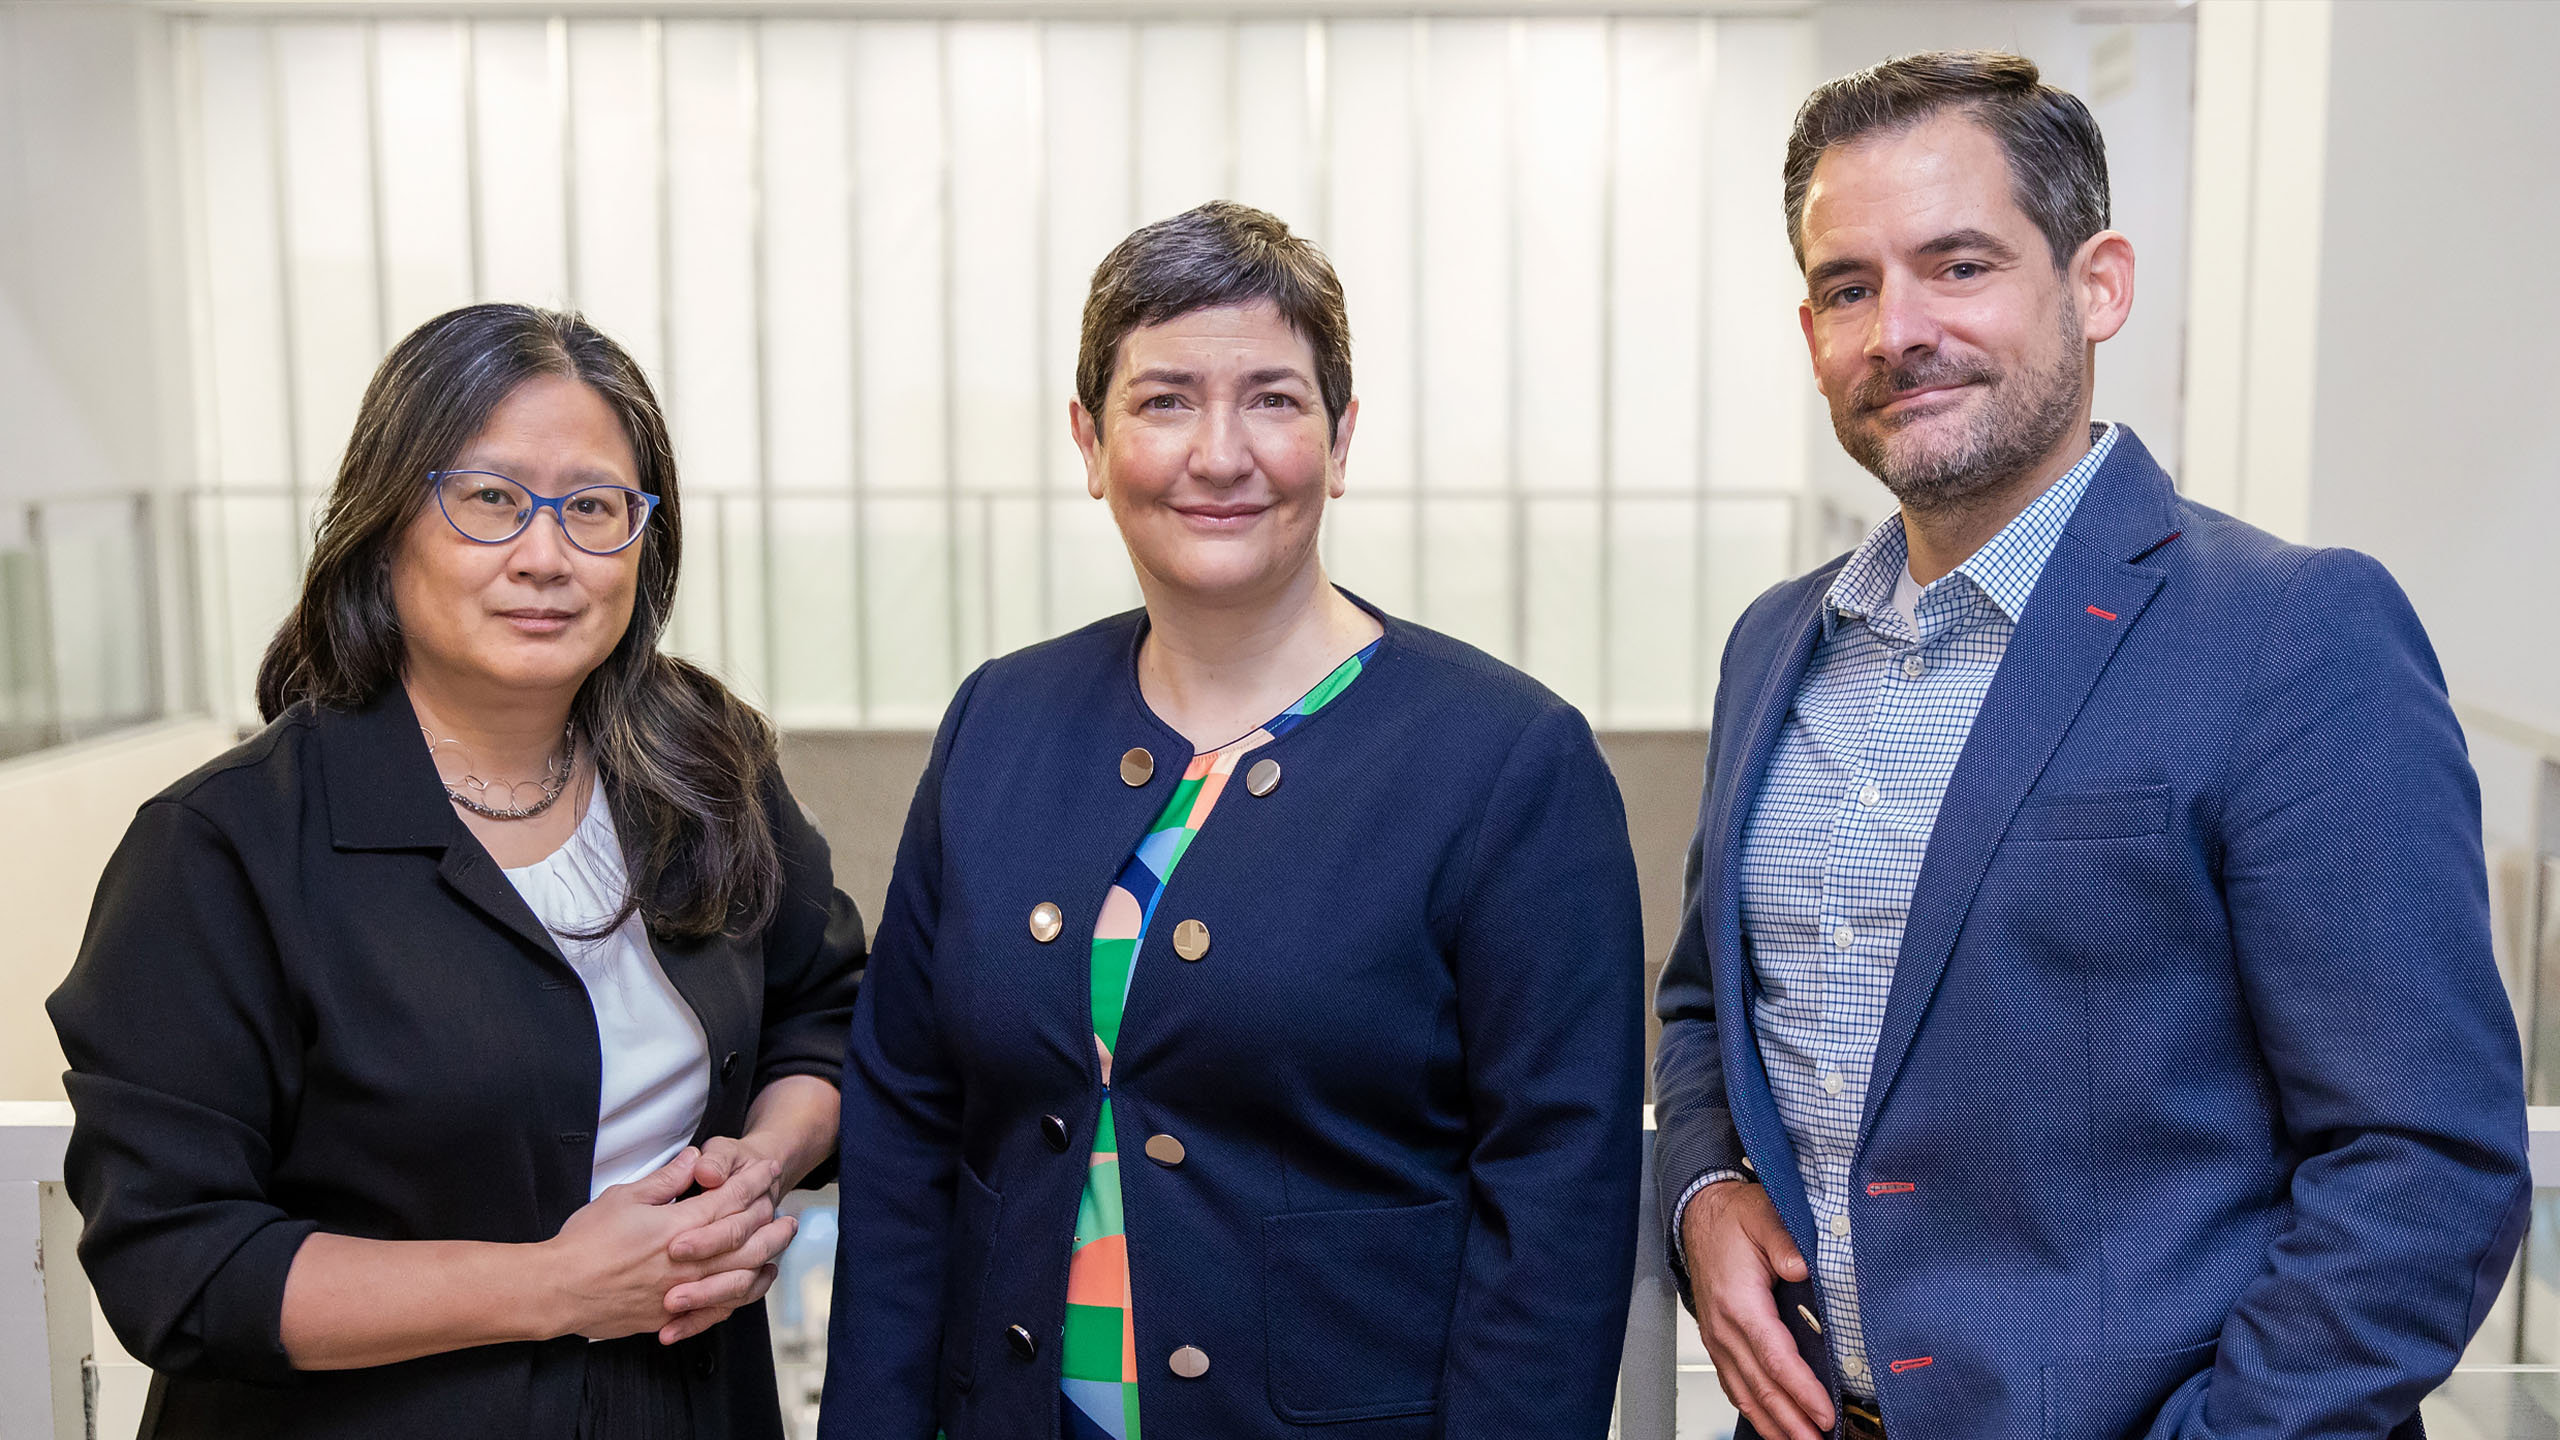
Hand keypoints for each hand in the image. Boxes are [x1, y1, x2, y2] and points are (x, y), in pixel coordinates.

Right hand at [539, 1147, 793, 1343]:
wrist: (557, 1290)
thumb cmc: (585, 1242)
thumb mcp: (624, 1197)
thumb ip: (665, 1180)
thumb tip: (694, 1160)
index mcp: (677, 1226)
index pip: (728, 1200)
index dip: (752, 1182)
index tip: (768, 1169)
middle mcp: (687, 1261)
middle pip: (744, 1239)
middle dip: (769, 1221)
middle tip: (788, 1211)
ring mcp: (681, 1291)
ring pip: (739, 1275)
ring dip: (765, 1257)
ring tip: (779, 1246)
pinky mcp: (670, 1314)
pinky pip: (717, 1308)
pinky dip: (740, 1294)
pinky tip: (751, 1284)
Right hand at [1680, 1179, 1831, 1439]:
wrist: (1698, 1216)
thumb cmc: (1732, 1219)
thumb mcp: (1762, 1216)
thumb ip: (1783, 1241)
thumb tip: (1802, 1267)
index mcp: (1739, 1303)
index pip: (1775, 1358)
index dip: (1801, 1390)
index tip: (1825, 1412)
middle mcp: (1725, 1328)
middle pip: (1761, 1387)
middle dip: (1792, 1421)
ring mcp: (1719, 1339)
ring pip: (1746, 1394)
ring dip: (1774, 1424)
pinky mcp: (1719, 1342)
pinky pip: (1735, 1386)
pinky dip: (1755, 1411)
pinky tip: (1773, 1424)